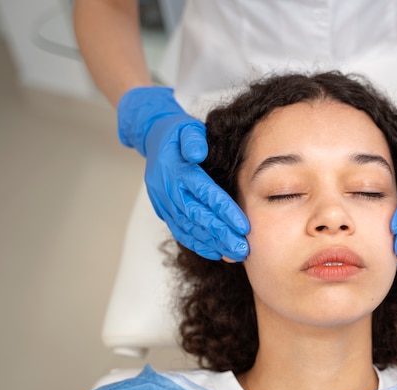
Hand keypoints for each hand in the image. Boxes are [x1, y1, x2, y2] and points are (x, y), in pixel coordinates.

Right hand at [118, 87, 249, 260]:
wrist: (152, 138)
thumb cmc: (178, 133)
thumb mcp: (186, 128)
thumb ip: (193, 139)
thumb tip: (199, 153)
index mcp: (177, 170)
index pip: (204, 193)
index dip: (225, 211)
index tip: (245, 226)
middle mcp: (169, 189)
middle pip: (198, 216)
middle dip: (222, 235)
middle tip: (244, 249)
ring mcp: (165, 202)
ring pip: (189, 228)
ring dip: (213, 243)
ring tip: (236, 254)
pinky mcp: (164, 210)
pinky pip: (180, 231)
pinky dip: (198, 244)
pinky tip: (217, 252)